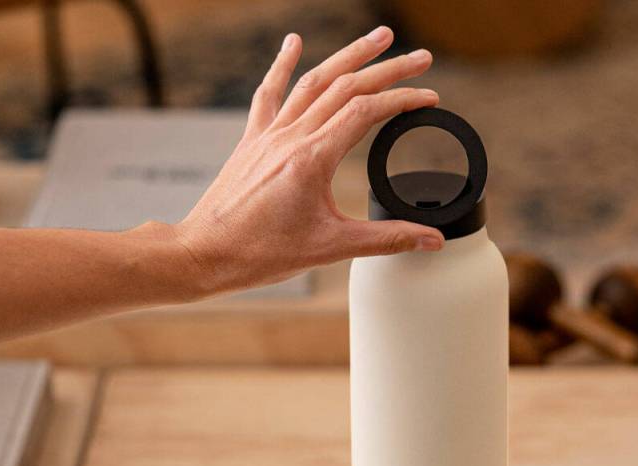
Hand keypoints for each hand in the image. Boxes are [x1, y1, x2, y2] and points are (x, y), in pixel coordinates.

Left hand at [170, 26, 443, 296]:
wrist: (205, 254)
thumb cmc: (261, 254)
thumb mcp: (332, 249)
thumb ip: (387, 239)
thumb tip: (432, 240)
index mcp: (312, 159)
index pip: (366, 112)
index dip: (403, 99)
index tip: (429, 97)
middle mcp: (290, 137)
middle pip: (346, 86)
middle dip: (388, 68)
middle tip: (421, 57)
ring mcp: (269, 135)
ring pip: (313, 81)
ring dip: (348, 56)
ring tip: (378, 38)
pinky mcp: (252, 141)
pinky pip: (270, 94)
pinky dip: (282, 65)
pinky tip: (292, 41)